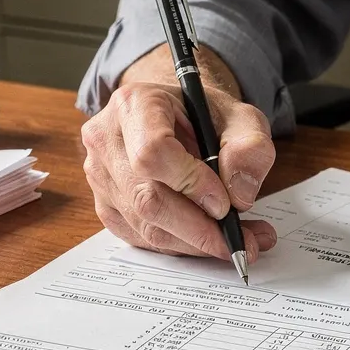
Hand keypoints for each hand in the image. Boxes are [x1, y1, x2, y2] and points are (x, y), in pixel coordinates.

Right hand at [81, 44, 279, 259]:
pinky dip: (180, 245)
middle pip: (146, 199)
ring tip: (239, 239)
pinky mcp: (105, 205)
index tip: (224, 203)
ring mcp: (100, 175)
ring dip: (196, 242)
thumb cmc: (205, 116)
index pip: (152, 152)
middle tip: (242, 239)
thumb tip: (239, 196)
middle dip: (199, 228)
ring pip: (145, 225)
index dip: (190, 184)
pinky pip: (141, 238)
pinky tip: (209, 239)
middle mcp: (107, 139)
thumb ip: (250, 148)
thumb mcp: (241, 118)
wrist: (178, 118)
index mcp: (134, 105)